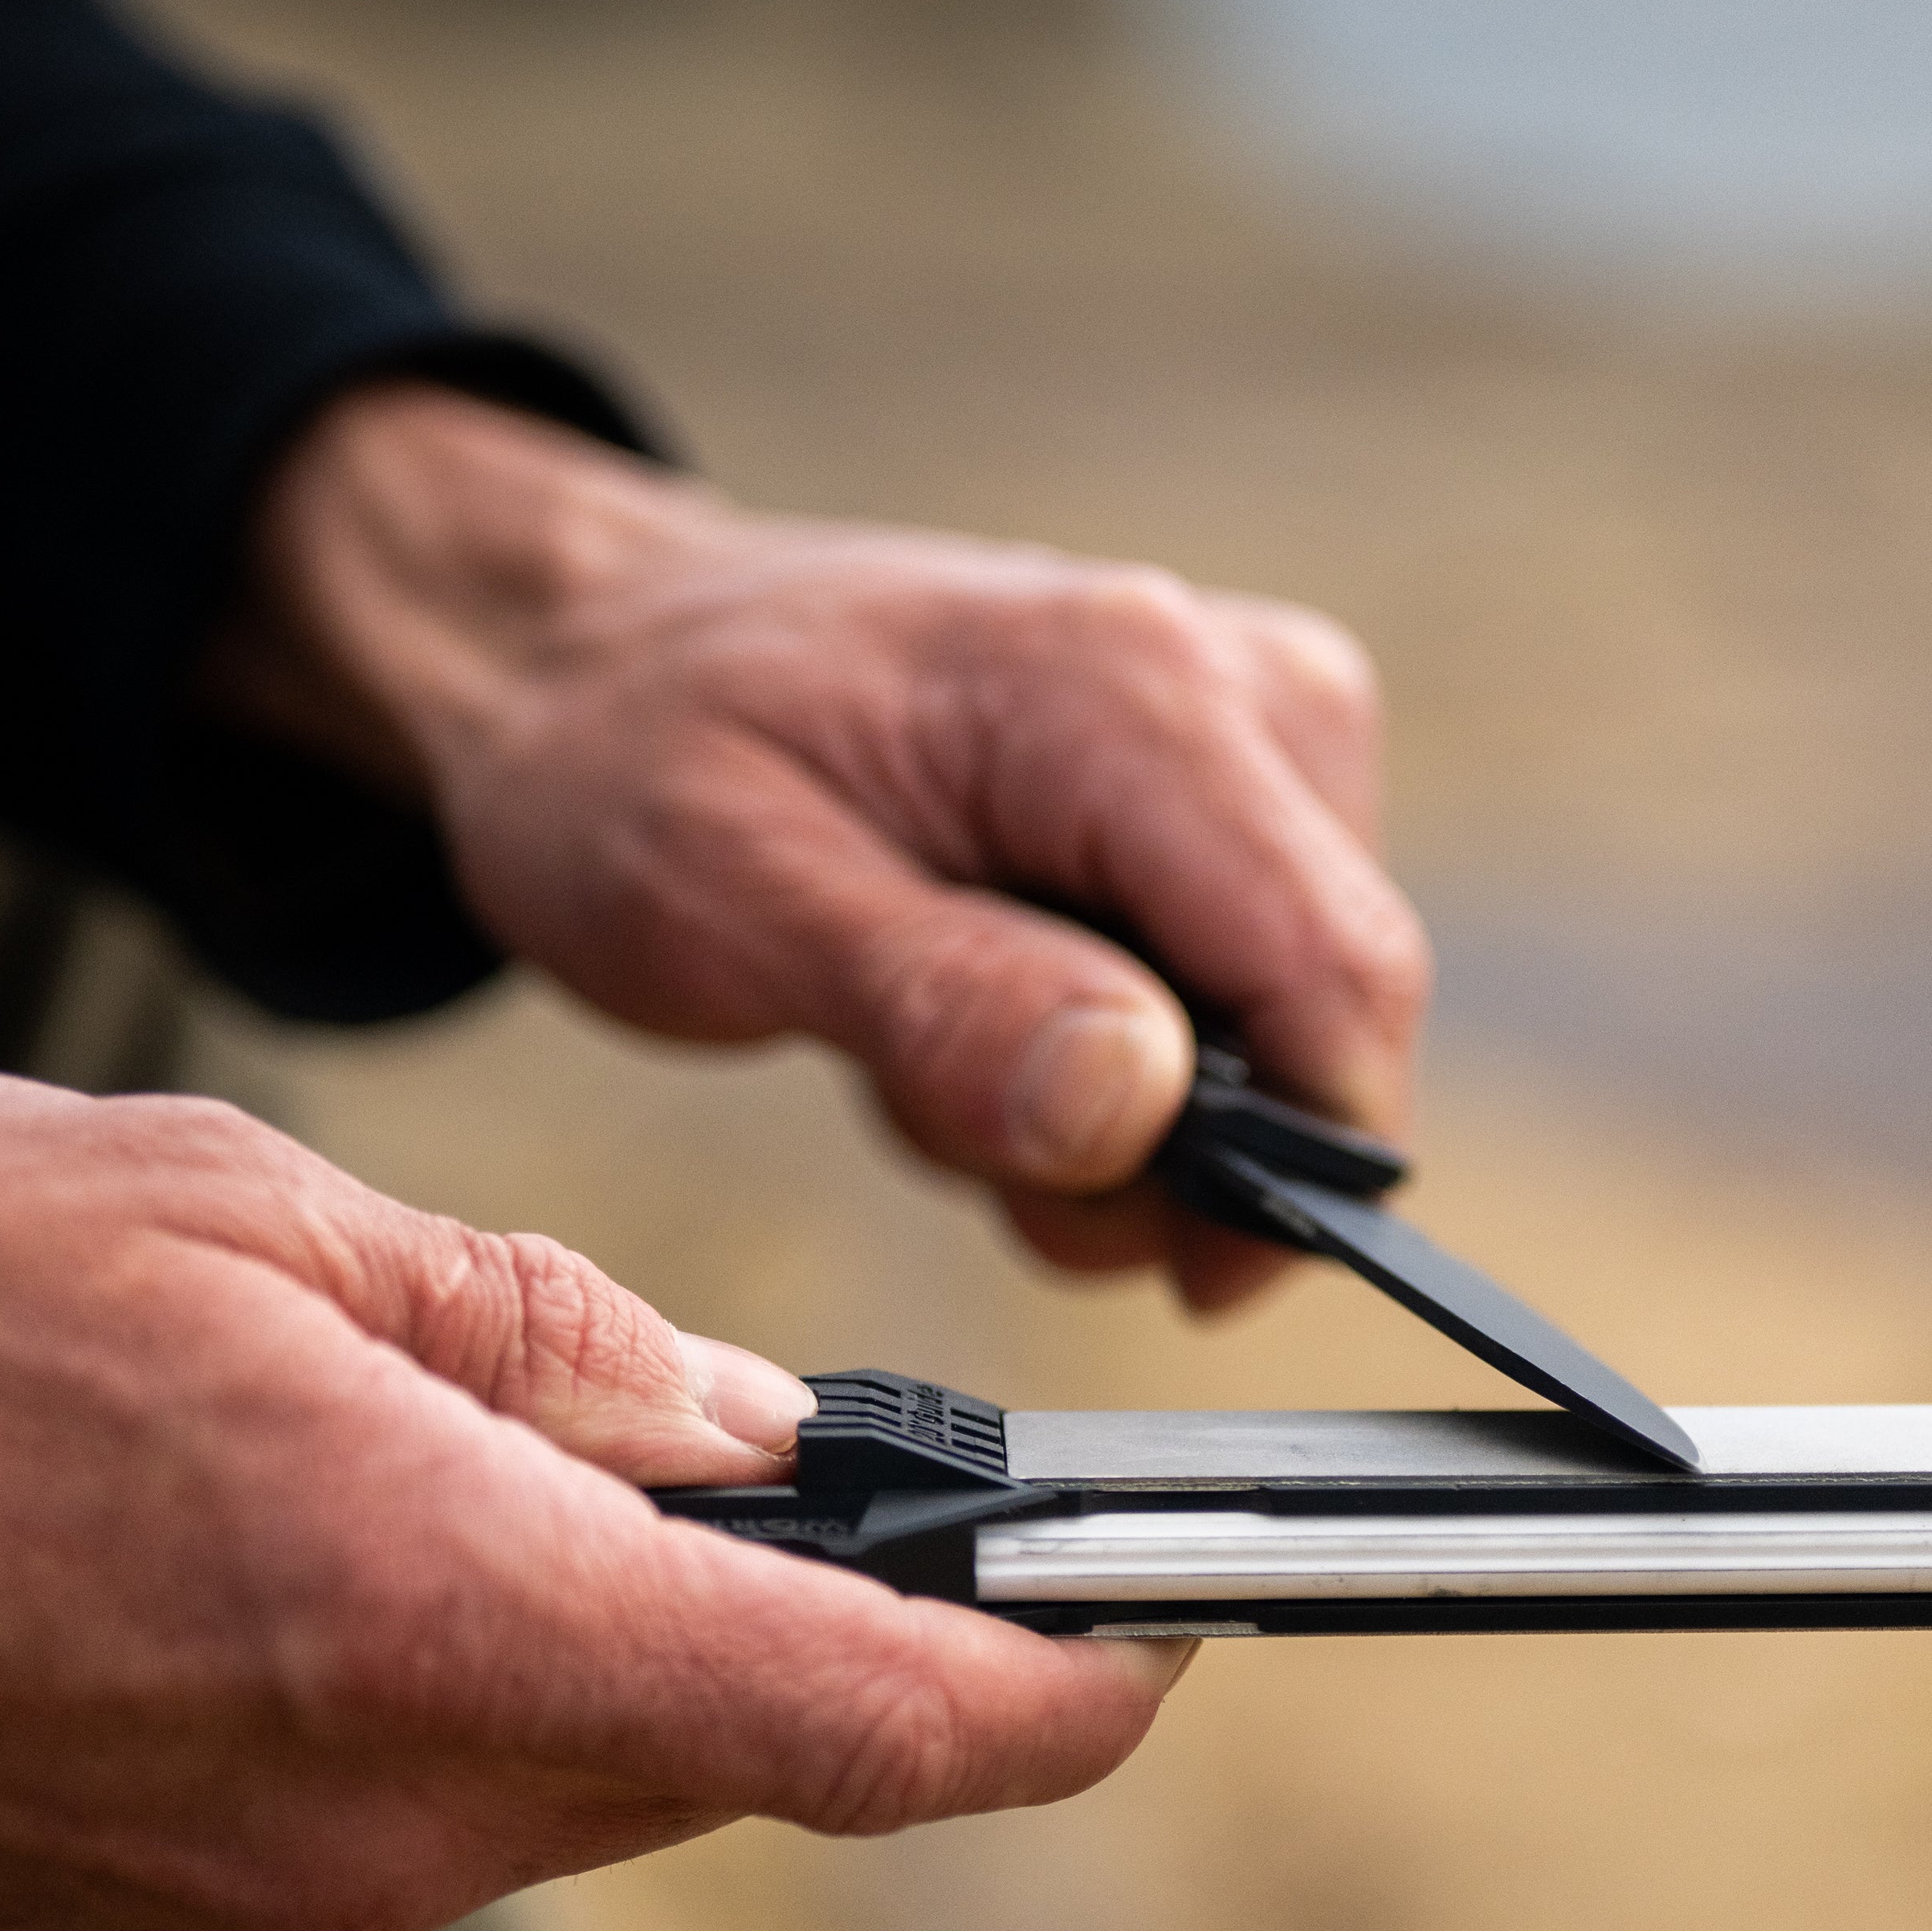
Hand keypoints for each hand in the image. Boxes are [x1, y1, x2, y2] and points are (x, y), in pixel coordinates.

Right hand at [0, 1071, 1179, 1930]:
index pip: (882, 1728)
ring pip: (584, 1769)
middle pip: (747, 1747)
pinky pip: (421, 1802)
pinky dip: (469, 1673)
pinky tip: (351, 1523)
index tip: (1165, 1634)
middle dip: (829, 1613)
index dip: (1070, 1692)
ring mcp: (276, 1898)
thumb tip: (750, 1430)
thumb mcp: (237, 1218)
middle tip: (827, 1443)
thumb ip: (538, 1337)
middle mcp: (392, 1822)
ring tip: (501, 1430)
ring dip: (626, 1628)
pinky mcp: (171, 1916)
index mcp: (449, 1627)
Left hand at [211, 387, 1431, 1306]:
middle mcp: (1241, 682)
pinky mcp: (1232, 780)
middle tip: (938, 1107)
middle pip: (1323, 1014)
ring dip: (1112, 1102)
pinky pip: (1236, 986)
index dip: (1297, 1171)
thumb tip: (1133, 1105)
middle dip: (1158, 1139)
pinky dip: (1108, 1048)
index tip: (1180, 1276)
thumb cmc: (636, 754)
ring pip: (1281, 1023)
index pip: (1335, 973)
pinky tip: (974, 993)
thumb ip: (943, 1004)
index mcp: (1133, 692)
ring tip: (924, 1029)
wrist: (596, 654)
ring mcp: (1250, 721)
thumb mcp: (731, 900)